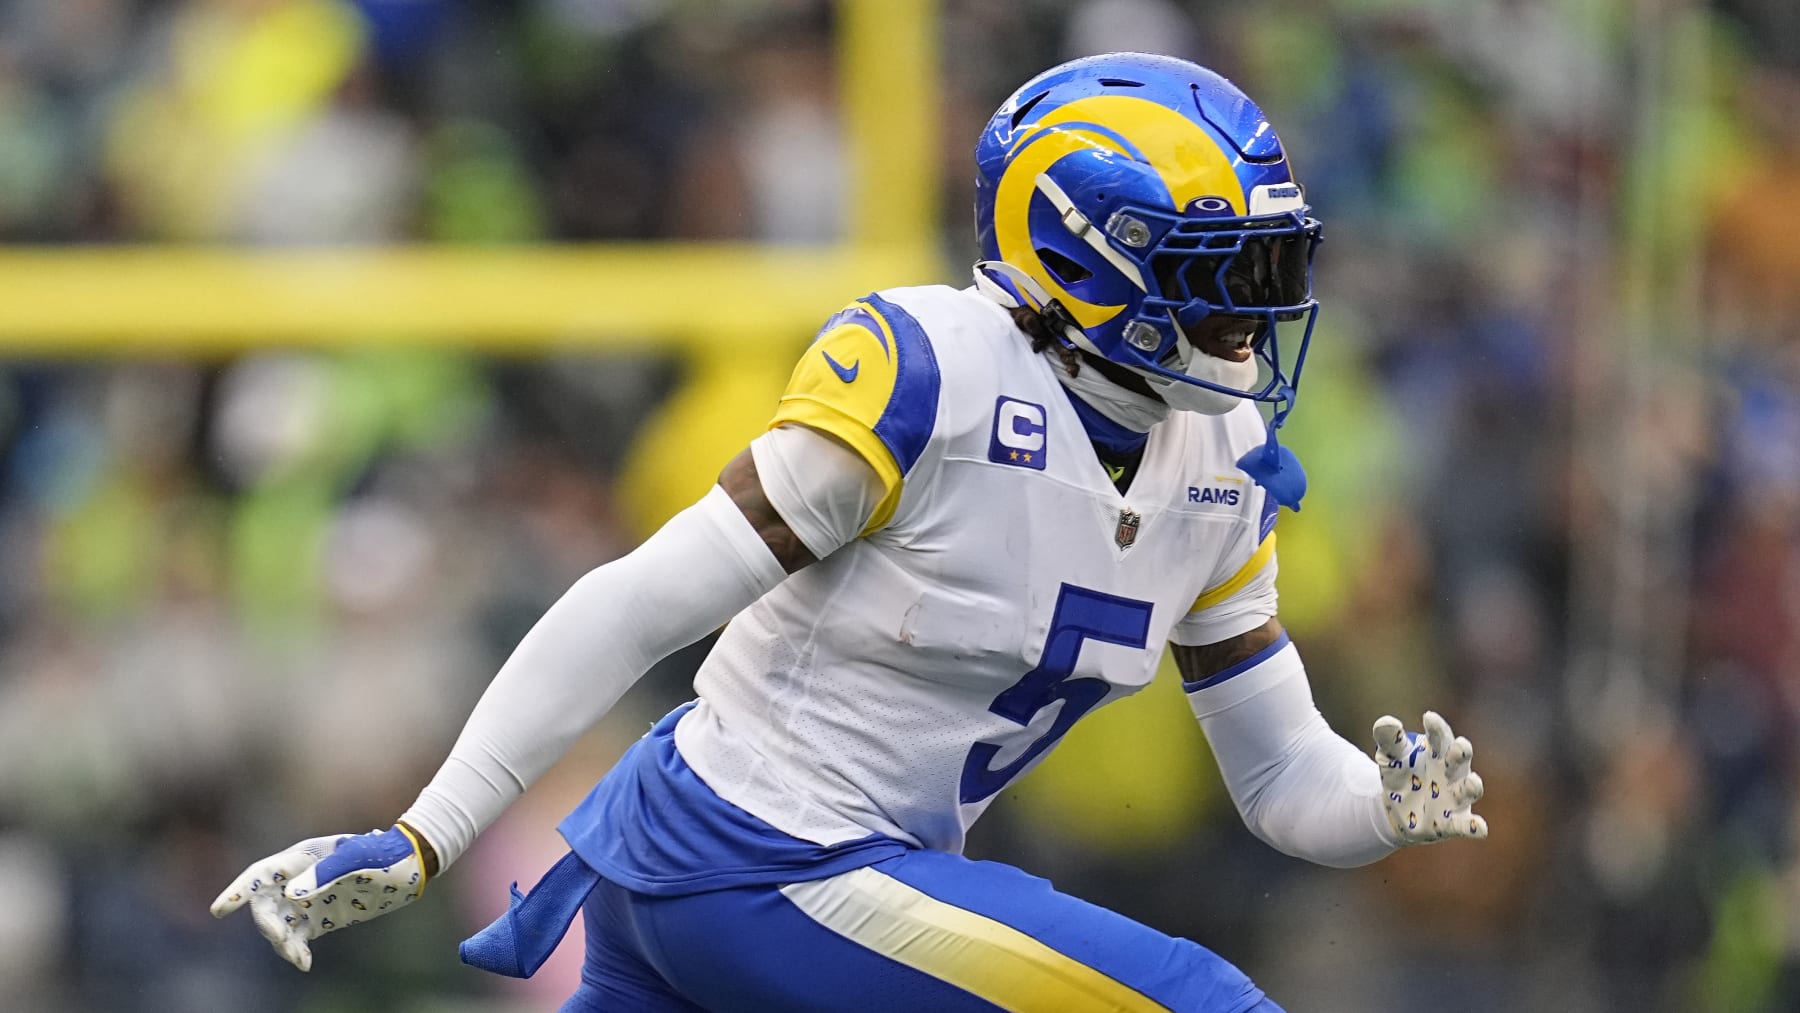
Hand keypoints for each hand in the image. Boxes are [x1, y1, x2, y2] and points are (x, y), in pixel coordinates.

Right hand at [210, 825, 427, 970]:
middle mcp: (299, 879)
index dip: (238, 891)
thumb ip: (323, 874)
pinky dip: (296, 951)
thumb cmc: (381, 856)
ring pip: (279, 925)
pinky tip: (304, 963)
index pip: (261, 874)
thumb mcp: (356, 859)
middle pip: (265, 904)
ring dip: (282, 943)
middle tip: (281, 941)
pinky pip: (298, 937)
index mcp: (302, 858)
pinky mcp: (320, 918)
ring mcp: (308, 899)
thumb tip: (291, 894)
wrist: (409, 867)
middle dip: (267, 925)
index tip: (218, 911)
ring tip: (299, 957)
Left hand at [1372, 711, 1488, 844]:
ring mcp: (1455, 798)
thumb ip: (1389, 740)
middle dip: (1462, 753)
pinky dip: (1473, 826)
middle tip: (1460, 746)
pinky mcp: (1452, 822)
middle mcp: (1452, 773)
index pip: (1441, 737)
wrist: (1396, 810)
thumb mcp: (1390, 757)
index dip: (1437, 728)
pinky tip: (1480, 828)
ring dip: (1472, 786)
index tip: (1429, 717)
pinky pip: (1464, 825)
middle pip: (1460, 760)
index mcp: (1438, 753)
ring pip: (1468, 790)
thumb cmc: (1400, 776)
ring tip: (1473, 781)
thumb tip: (1387, 722)